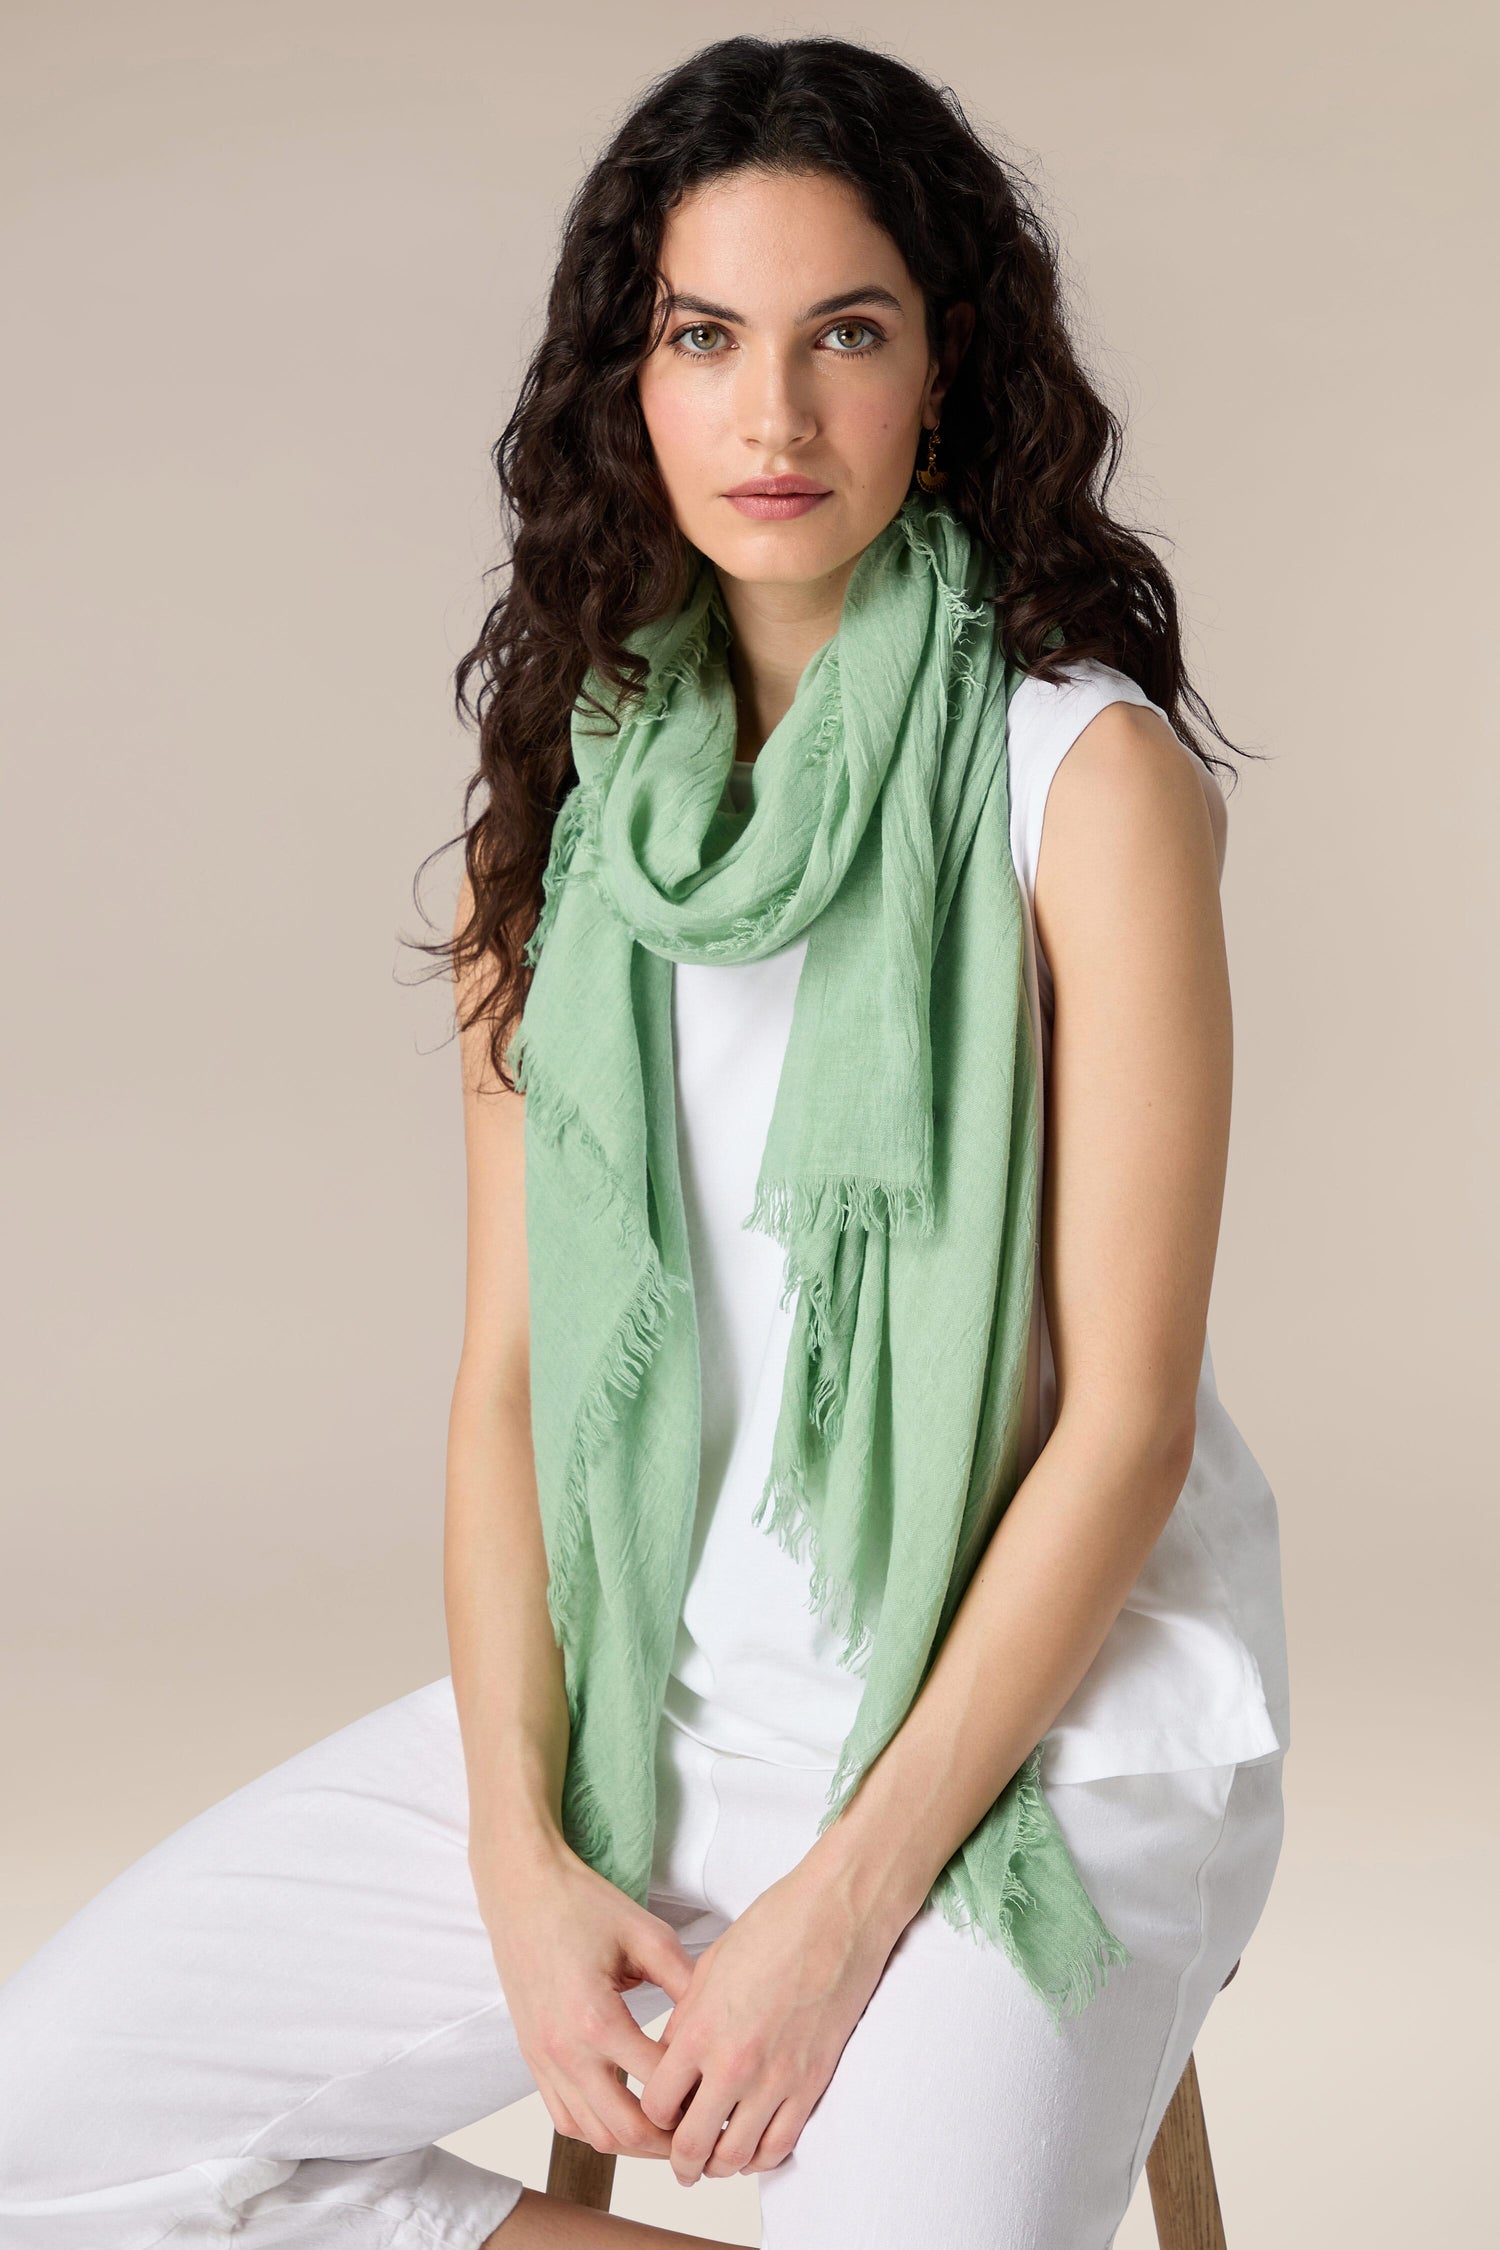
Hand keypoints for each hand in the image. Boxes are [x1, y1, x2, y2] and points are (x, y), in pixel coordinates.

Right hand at [473, 1827, 697, 2159]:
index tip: (723, 2092)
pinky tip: (625, 2113)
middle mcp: (565, 2051)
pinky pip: (564, 2118)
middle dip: (669, 2140)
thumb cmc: (582, 1905)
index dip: (696, 2095)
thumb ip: (686, 1981)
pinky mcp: (532, 2058)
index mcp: (596, 2020)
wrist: (521, 1890)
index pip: (658, 2083)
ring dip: (633, 2142)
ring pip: (592, 2134)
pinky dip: (596, 2128)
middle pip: (625, 2128)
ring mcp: (543, 2059)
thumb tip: (720, 2022)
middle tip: (703, 2130)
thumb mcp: (646, 1934)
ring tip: (669, 2129)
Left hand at [636, 1855, 904, 2184]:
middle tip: (679, 2163)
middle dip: (680, 2162)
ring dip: (719, 2167)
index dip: (653, 2117)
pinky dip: (761, 2159)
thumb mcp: (712, 1966)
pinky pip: (781, 2145)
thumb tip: (674, 2057)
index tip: (658, 2116)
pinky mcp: (813, 2082)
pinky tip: (753, 2150)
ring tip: (714, 2162)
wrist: (837, 1914)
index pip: (658, 2104)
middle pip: (692, 2144)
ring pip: (736, 2156)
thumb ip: (687, 2018)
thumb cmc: (775, 1926)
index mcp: (701, 2029)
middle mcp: (734, 2063)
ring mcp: (777, 2078)